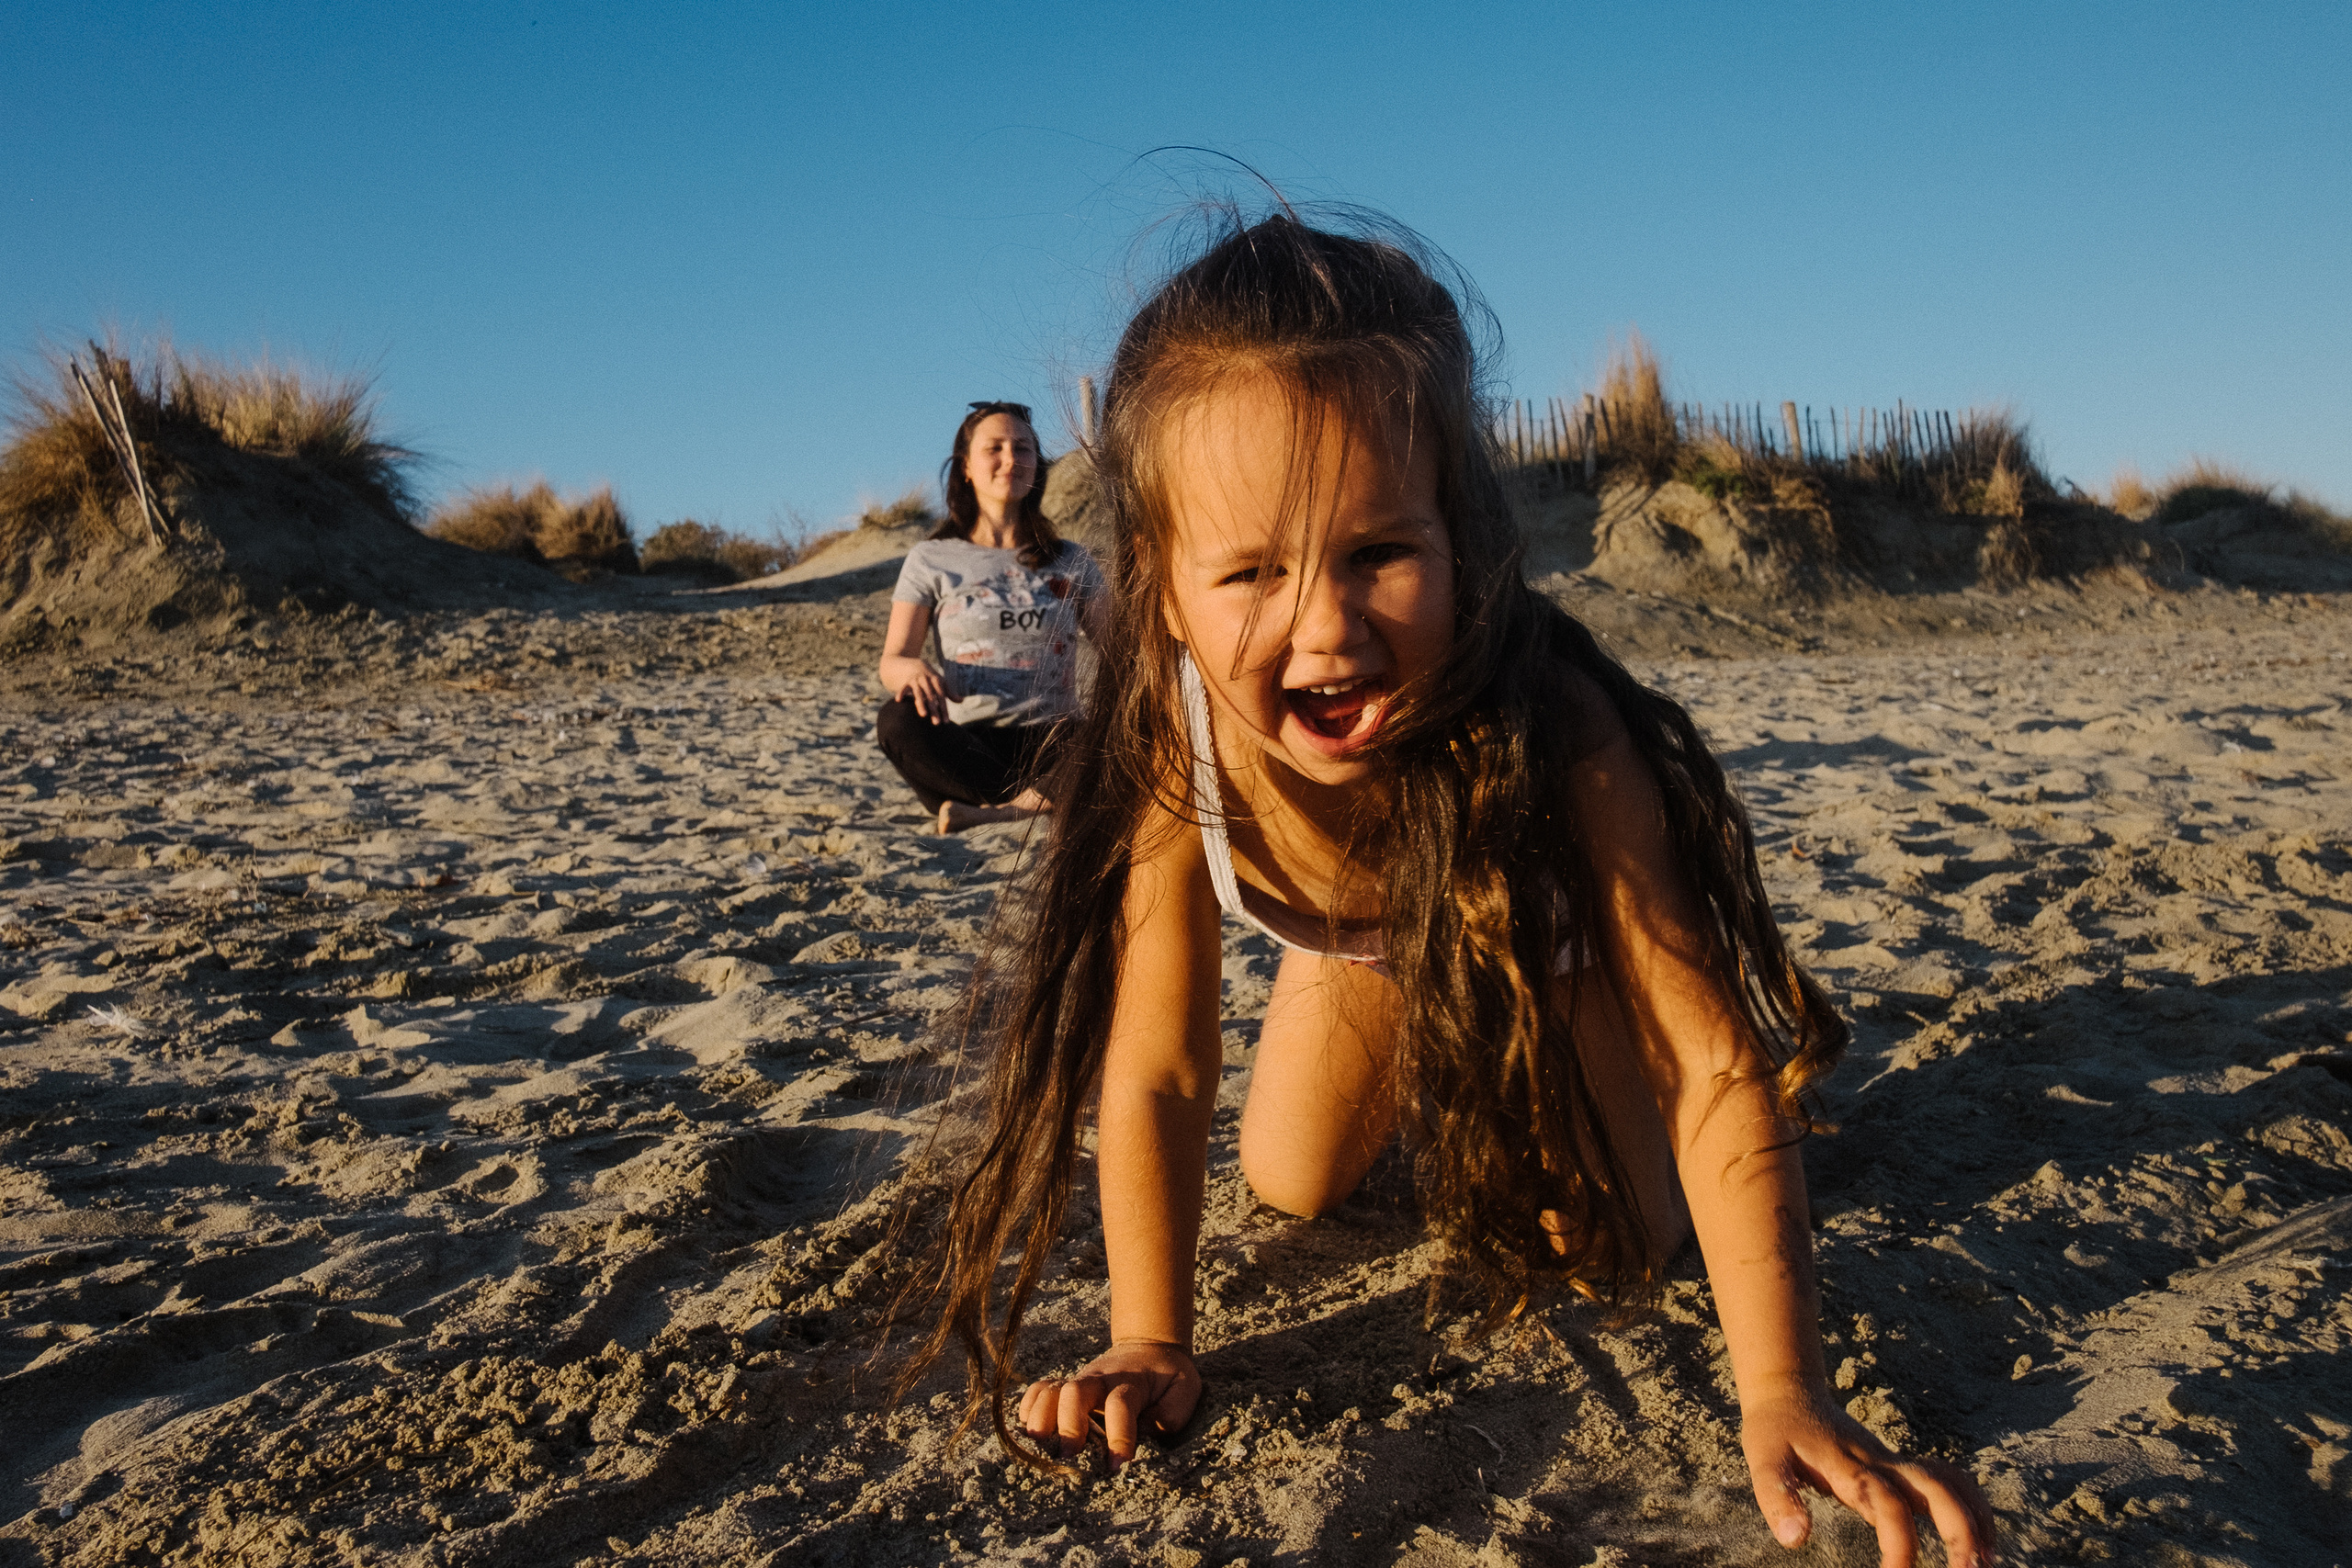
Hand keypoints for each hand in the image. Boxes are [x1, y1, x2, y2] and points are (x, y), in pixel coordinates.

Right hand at [882, 657, 946, 721]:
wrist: (912, 664)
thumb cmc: (928, 677)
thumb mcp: (939, 682)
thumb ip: (949, 692)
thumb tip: (961, 700)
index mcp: (937, 680)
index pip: (942, 697)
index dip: (944, 709)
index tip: (946, 722)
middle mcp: (927, 680)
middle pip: (931, 697)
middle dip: (934, 709)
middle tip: (937, 723)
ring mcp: (916, 680)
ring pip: (919, 693)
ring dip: (921, 704)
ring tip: (923, 715)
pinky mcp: (906, 681)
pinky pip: (903, 687)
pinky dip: (901, 692)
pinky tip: (898, 700)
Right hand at [1018, 1340, 1198, 1467]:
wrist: (1148, 1348)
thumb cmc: (1168, 1377)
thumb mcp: (1185, 1390)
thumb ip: (1171, 1413)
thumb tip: (1145, 1434)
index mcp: (1132, 1382)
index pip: (1120, 1403)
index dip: (1118, 1435)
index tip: (1117, 1465)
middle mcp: (1101, 1380)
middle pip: (1076, 1393)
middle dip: (1069, 1426)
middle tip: (1069, 1457)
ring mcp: (1081, 1382)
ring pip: (1053, 1391)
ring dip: (1043, 1417)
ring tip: (1040, 1445)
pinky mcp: (1067, 1386)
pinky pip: (1040, 1390)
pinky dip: (1029, 1406)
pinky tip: (1027, 1428)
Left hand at [1739, 1377, 1996, 1567]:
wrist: (1788, 1391)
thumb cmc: (1774, 1431)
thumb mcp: (1763, 1463)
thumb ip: (1777, 1498)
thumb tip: (1794, 1540)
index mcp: (1850, 1469)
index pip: (1888, 1507)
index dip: (1900, 1544)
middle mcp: (1880, 1464)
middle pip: (1935, 1489)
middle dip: (1958, 1530)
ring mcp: (1893, 1462)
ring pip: (1948, 1481)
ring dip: (1973, 1516)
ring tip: (1986, 1560)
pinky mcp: (1898, 1465)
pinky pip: (1945, 1479)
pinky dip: (1970, 1503)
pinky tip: (1980, 1538)